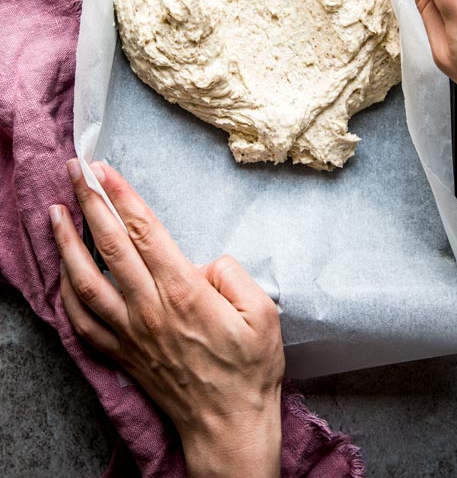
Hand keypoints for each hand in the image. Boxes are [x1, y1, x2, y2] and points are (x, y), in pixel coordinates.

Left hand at [49, 160, 283, 477]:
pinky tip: (62, 270)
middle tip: (75, 171)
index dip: (121, 197)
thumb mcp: (263, 313)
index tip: (104, 170)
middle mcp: (149, 309)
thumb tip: (205, 262)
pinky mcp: (121, 353)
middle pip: (110, 246)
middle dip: (89, 202)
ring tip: (55, 211)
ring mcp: (129, 333)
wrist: (228, 425)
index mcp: (184, 293)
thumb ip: (233, 274)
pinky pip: (81, 321)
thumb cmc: (249, 369)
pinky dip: (65, 292)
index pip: (144, 232)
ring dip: (67, 242)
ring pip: (85, 281)